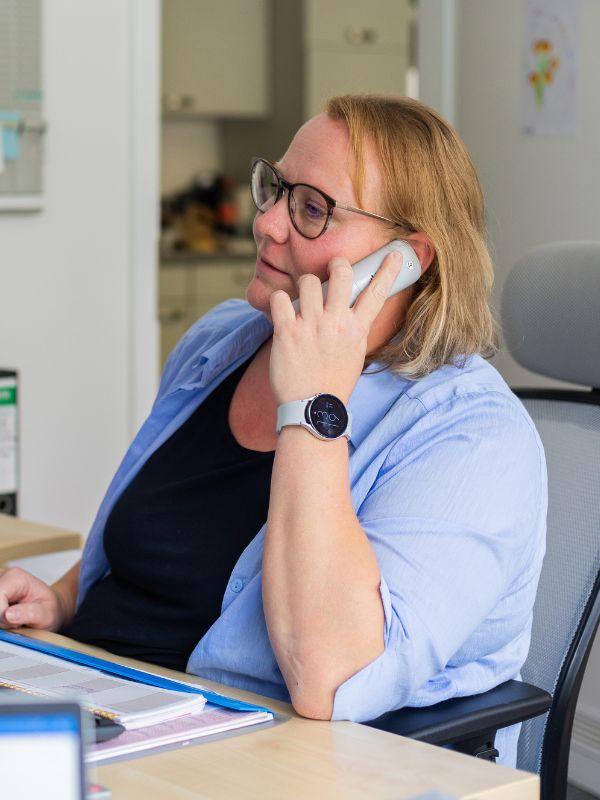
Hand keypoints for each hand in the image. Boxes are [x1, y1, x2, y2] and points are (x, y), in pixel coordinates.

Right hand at [0, 567, 65, 630]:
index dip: (1, 615)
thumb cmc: (48, 610)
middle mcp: (2, 575)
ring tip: (9, 620)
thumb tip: (9, 615)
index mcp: (16, 577)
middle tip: (12, 623)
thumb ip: (31, 614)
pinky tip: (3, 617)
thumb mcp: (47, 614)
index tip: (14, 624)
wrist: (49, 607)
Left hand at [269, 251, 402, 404]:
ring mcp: (311, 326)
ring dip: (305, 287)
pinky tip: (282, 312)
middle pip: (342, 273)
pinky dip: (278, 301)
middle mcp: (336, 324)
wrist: (312, 409)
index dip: (387, 270)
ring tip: (302, 302)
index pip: (377, 293)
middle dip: (337, 266)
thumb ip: (353, 330)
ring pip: (309, 281)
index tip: (393, 254)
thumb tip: (351, 311)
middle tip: (331, 272)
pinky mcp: (286, 332)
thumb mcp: (354, 355)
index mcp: (357, 330)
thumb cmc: (332, 383)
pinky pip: (280, 298)